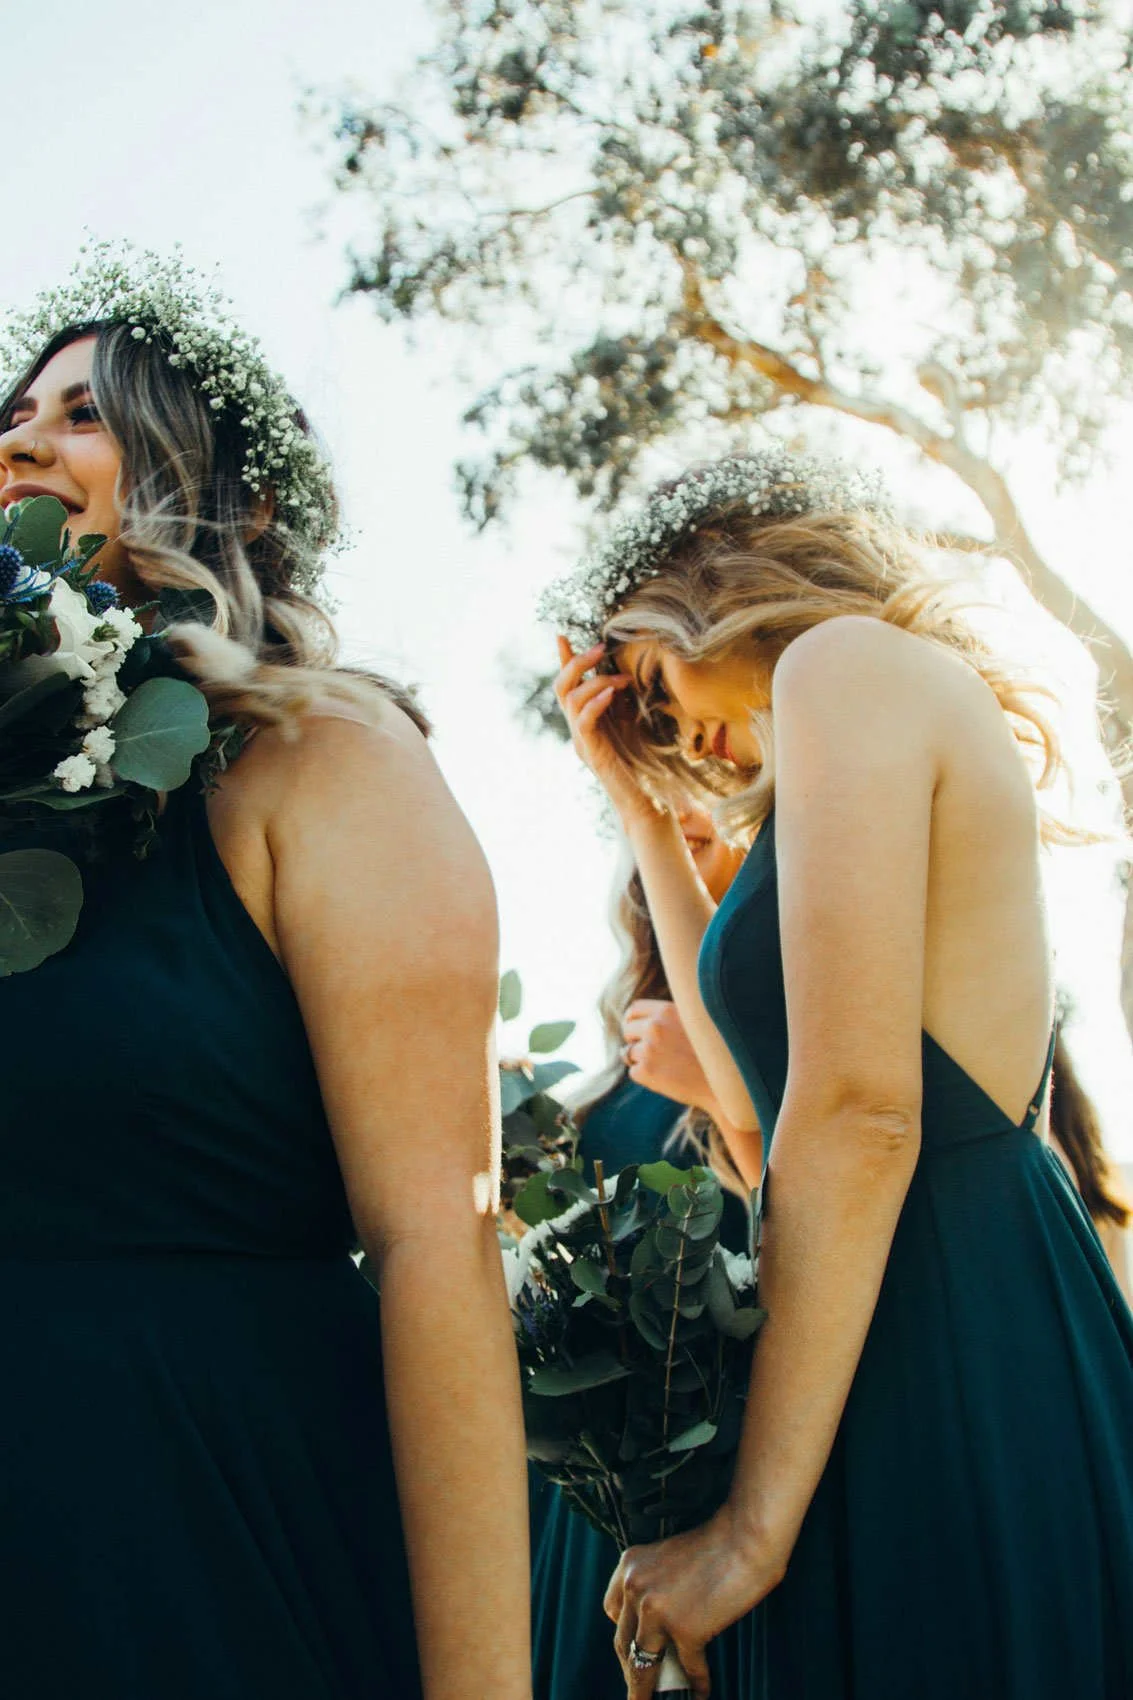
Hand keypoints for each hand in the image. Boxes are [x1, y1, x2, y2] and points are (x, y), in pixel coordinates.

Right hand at [553, 637, 650, 823]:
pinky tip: (611, 693)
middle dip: (577, 663)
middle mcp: (578, 729)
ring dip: (596, 682)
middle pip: (561, 687)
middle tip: (601, 649)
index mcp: (586, 720)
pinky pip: (583, 721)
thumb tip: (627, 674)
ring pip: (571, 700)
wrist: (643, 799)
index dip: (564, 660)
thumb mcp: (632, 723)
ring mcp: (582, 741)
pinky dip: (595, 703)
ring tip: (620, 679)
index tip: (561, 636)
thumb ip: (624, 701)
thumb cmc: (642, 763)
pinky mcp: (591, 752)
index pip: (570, 685)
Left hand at [604, 1505, 785, 1698]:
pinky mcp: (686, 1630)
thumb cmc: (716, 1544)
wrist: (745, 1536)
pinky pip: (688, 1667)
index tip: (633, 1652)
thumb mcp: (669, 1557)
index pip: (614, 1612)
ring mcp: (658, 1611)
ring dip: (649, 1690)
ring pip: (645, 1664)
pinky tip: (702, 1692)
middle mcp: (636, 1587)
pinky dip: (697, 1683)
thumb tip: (656, 1630)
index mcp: (629, 1565)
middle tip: (641, 1689)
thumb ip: (655, 1586)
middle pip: (624, 1643)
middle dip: (632, 1670)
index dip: (624, 1636)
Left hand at [622, 999, 715, 1114]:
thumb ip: (670, 1018)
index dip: (633, 1020)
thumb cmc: (713, 1055)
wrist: (725, 1085)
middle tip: (649, 1052)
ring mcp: (648, 1049)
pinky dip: (645, 1077)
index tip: (636, 1030)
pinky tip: (667, 1079)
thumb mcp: (695, 1023)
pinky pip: (634, 1072)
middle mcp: (655, 1026)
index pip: (634, 1009)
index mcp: (667, 1010)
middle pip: (627, 1029)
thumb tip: (644, 1020)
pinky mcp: (646, 1071)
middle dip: (633, 1040)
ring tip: (667, 1068)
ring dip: (641, 1060)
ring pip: (629, 1053)